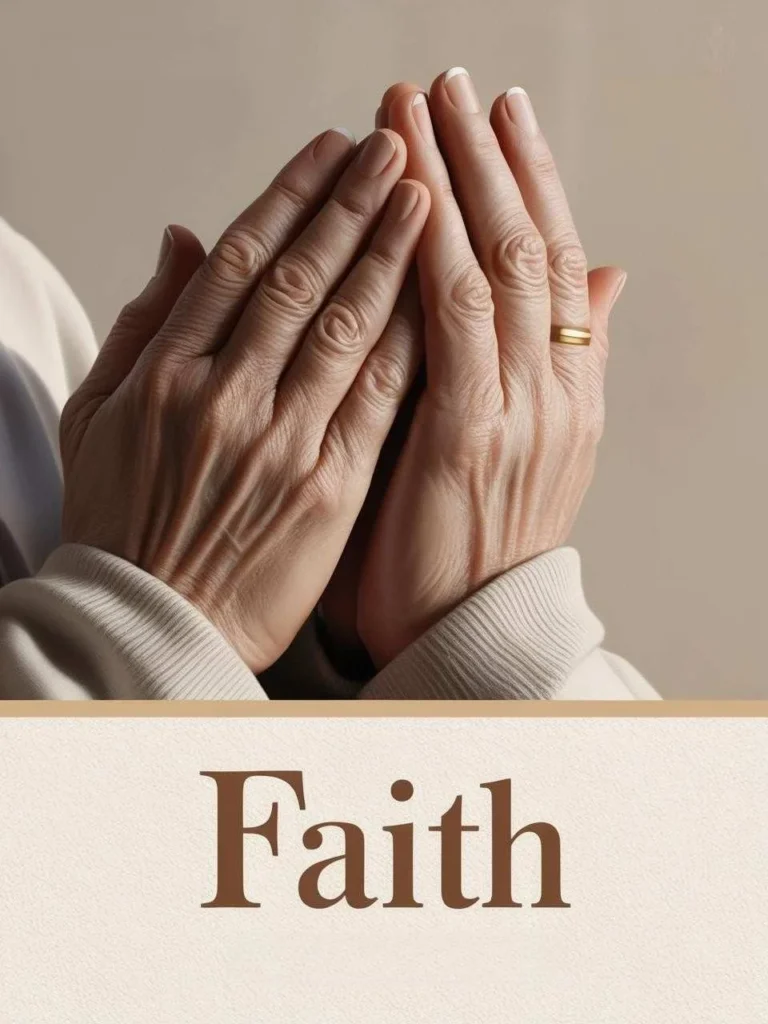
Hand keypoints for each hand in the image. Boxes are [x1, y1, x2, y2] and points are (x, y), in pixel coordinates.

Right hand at [60, 127, 429, 670]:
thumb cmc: (123, 525)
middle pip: (300, 280)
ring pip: (346, 329)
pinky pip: (378, 401)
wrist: (155, 626)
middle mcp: (224, 399)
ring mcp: (280, 444)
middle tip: (396, 148)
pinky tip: (437, 294)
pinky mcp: (328, 490)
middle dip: (352, 204)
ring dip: (390, 254)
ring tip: (427, 196)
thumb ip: (142, 326)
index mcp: (164, 375)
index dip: (292, 197)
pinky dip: (408, 341)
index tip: (331, 151)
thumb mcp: (99, 418)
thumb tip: (180, 242)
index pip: (239, 262)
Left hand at [355, 72, 626, 666]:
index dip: (529, 181)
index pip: (556, 263)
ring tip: (424, 107)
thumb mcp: (520, 454)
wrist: (464, 641)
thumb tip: (595, 284)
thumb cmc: (468, 548)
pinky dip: (435, 252)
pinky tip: (408, 195)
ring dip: (460, 179)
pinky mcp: (471, 442)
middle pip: (532, 247)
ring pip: (500, 269)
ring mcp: (523, 414)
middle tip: (453, 81)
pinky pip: (453, 326)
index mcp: (568, 394)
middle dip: (491, 157)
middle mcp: (558, 392)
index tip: (496, 115)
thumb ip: (543, 368)